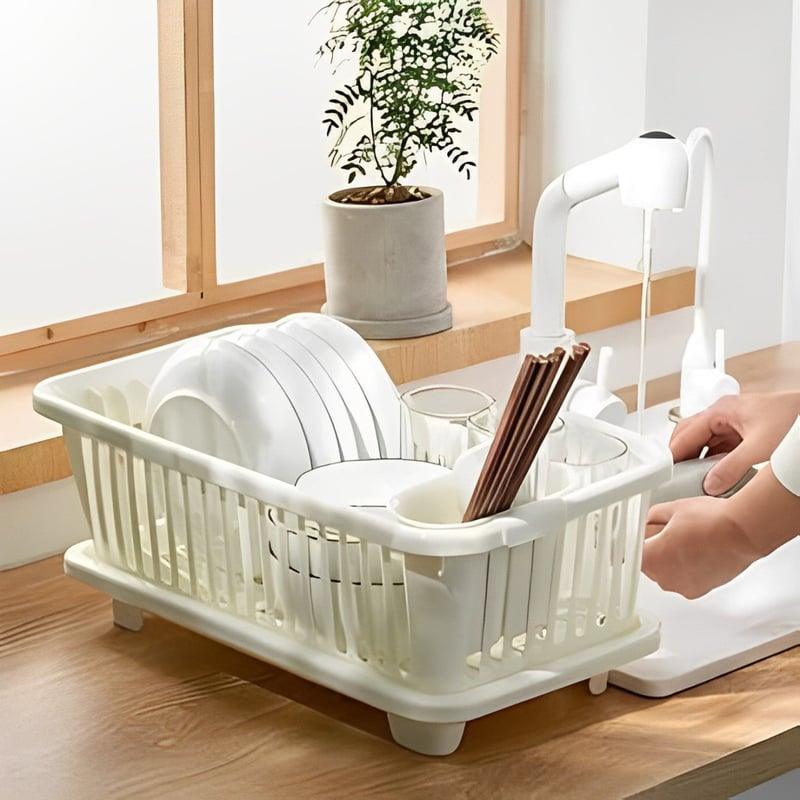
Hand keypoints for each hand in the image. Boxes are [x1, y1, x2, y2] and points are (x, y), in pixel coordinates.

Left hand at [642, 496, 761, 598]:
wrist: (744, 532)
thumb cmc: (712, 521)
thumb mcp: (671, 509)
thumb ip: (650, 517)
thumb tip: (645, 520)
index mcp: (651, 559)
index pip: (631, 551)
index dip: (636, 540)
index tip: (638, 534)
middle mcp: (664, 578)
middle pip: (648, 563)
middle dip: (654, 548)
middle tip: (668, 531)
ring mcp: (682, 587)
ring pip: (665, 572)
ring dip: (670, 559)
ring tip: (686, 540)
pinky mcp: (699, 591)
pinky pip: (682, 579)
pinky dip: (685, 568)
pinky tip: (696, 550)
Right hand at [670, 392, 799, 495]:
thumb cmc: (794, 419)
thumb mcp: (759, 448)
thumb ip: (731, 468)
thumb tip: (710, 485)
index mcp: (721, 411)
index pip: (685, 434)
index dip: (672, 454)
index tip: (662, 471)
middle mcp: (724, 414)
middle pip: (689, 435)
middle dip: (680, 456)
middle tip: (673, 476)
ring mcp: (733, 423)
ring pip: (704, 442)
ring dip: (697, 459)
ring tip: (691, 478)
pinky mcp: (744, 432)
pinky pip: (719, 447)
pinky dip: (713, 460)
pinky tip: (714, 474)